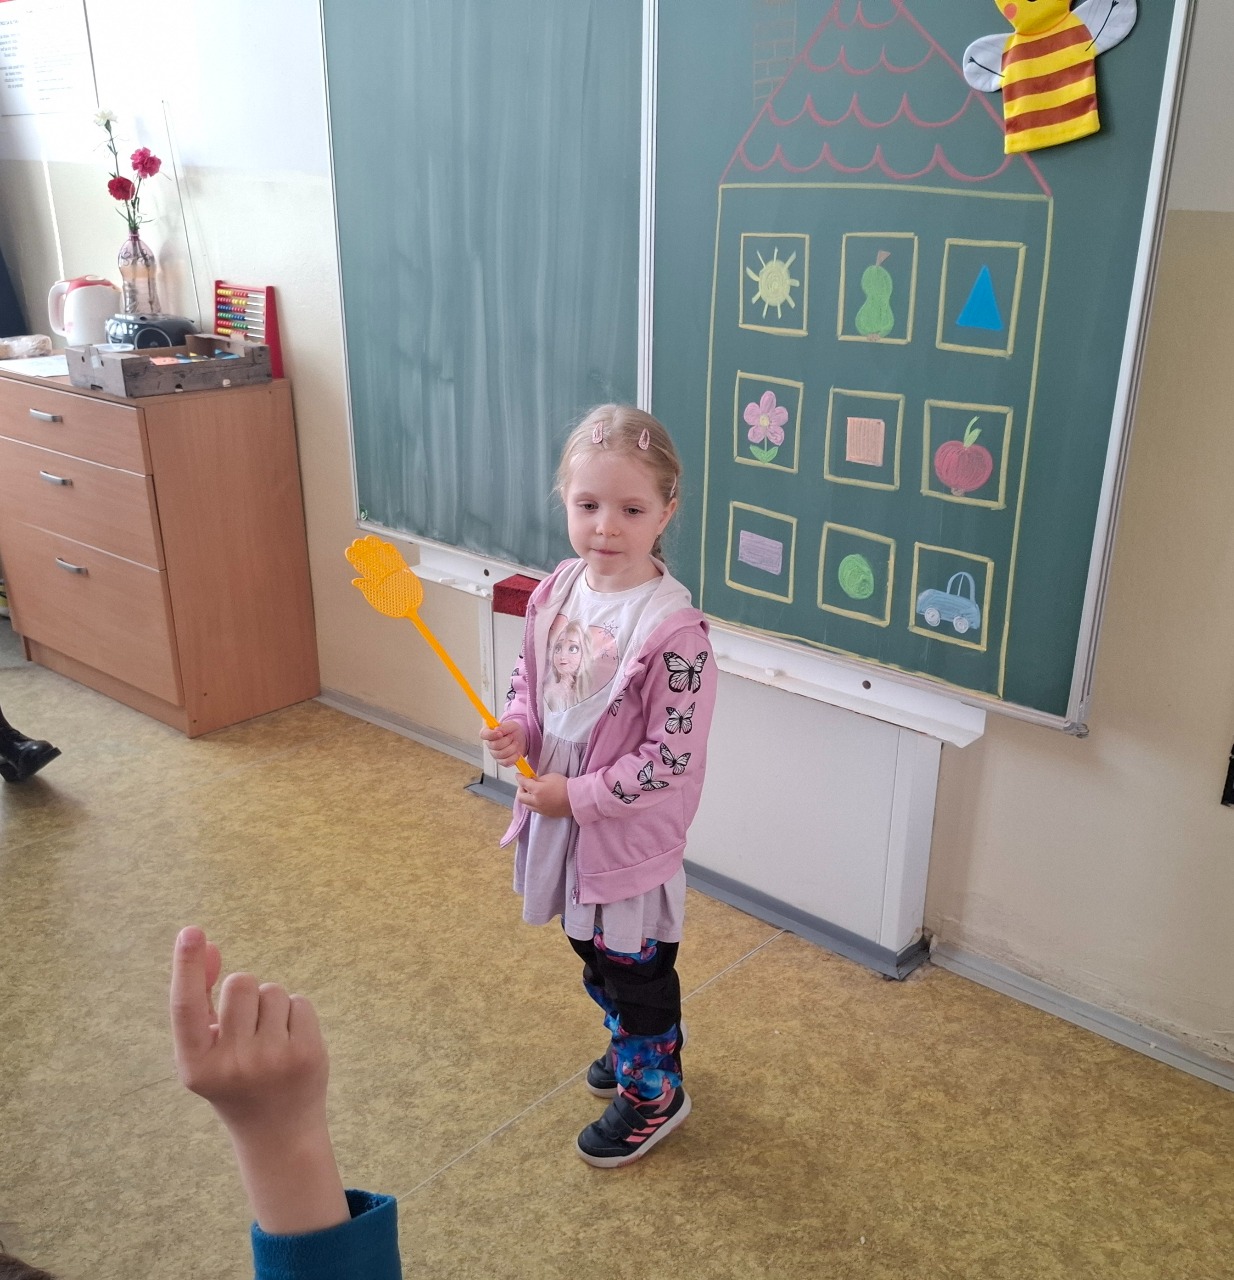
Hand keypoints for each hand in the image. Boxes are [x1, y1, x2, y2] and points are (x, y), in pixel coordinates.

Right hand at [170, 926, 348, 1235]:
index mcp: (195, 1066)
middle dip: (245, 992)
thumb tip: (211, 945)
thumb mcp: (208, 1049)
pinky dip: (295, 1015)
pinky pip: (300, 1002)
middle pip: (240, 983)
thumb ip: (202, 997)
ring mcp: (272, 1060)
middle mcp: (231, 1064)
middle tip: (246, 1027)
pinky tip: (290, 1045)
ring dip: (271, 1006)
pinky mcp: (306, 1055)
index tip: (192, 931)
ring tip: (268, 1042)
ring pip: (272, 991)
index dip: (187, 966)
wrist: (278, 1133)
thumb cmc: (234, 1080)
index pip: (186, 1006)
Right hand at [480, 719, 525, 767]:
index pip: (483, 734)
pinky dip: (514, 757)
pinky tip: (517, 752)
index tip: (500, 733)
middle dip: (507, 740)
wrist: (522, 739)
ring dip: (512, 748)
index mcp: (489, 733)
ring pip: (501, 754)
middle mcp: (490, 744)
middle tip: (512, 736)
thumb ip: (504, 726)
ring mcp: (495, 754)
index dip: (491, 735)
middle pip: (494, 745)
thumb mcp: (511, 725)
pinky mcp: (501, 761)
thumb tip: (497, 729)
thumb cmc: (513, 731)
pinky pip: (506, 762)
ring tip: (515, 743)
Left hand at [516, 771, 572, 817]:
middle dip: (520, 790)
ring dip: (526, 798)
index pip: (523, 783)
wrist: (575, 799)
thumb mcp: (551, 777)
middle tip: (525, 785)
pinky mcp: (545, 814)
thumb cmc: (564, 785)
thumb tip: (532, 781)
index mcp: (536, 790)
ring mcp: (540, 809)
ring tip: (531, 793)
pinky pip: (534, 809)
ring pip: (526, 805)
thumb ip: (539, 779)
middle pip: (520, 797)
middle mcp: (536, 801)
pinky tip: (538, 799)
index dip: (520, 778)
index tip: (518, 775)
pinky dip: (533, 804)